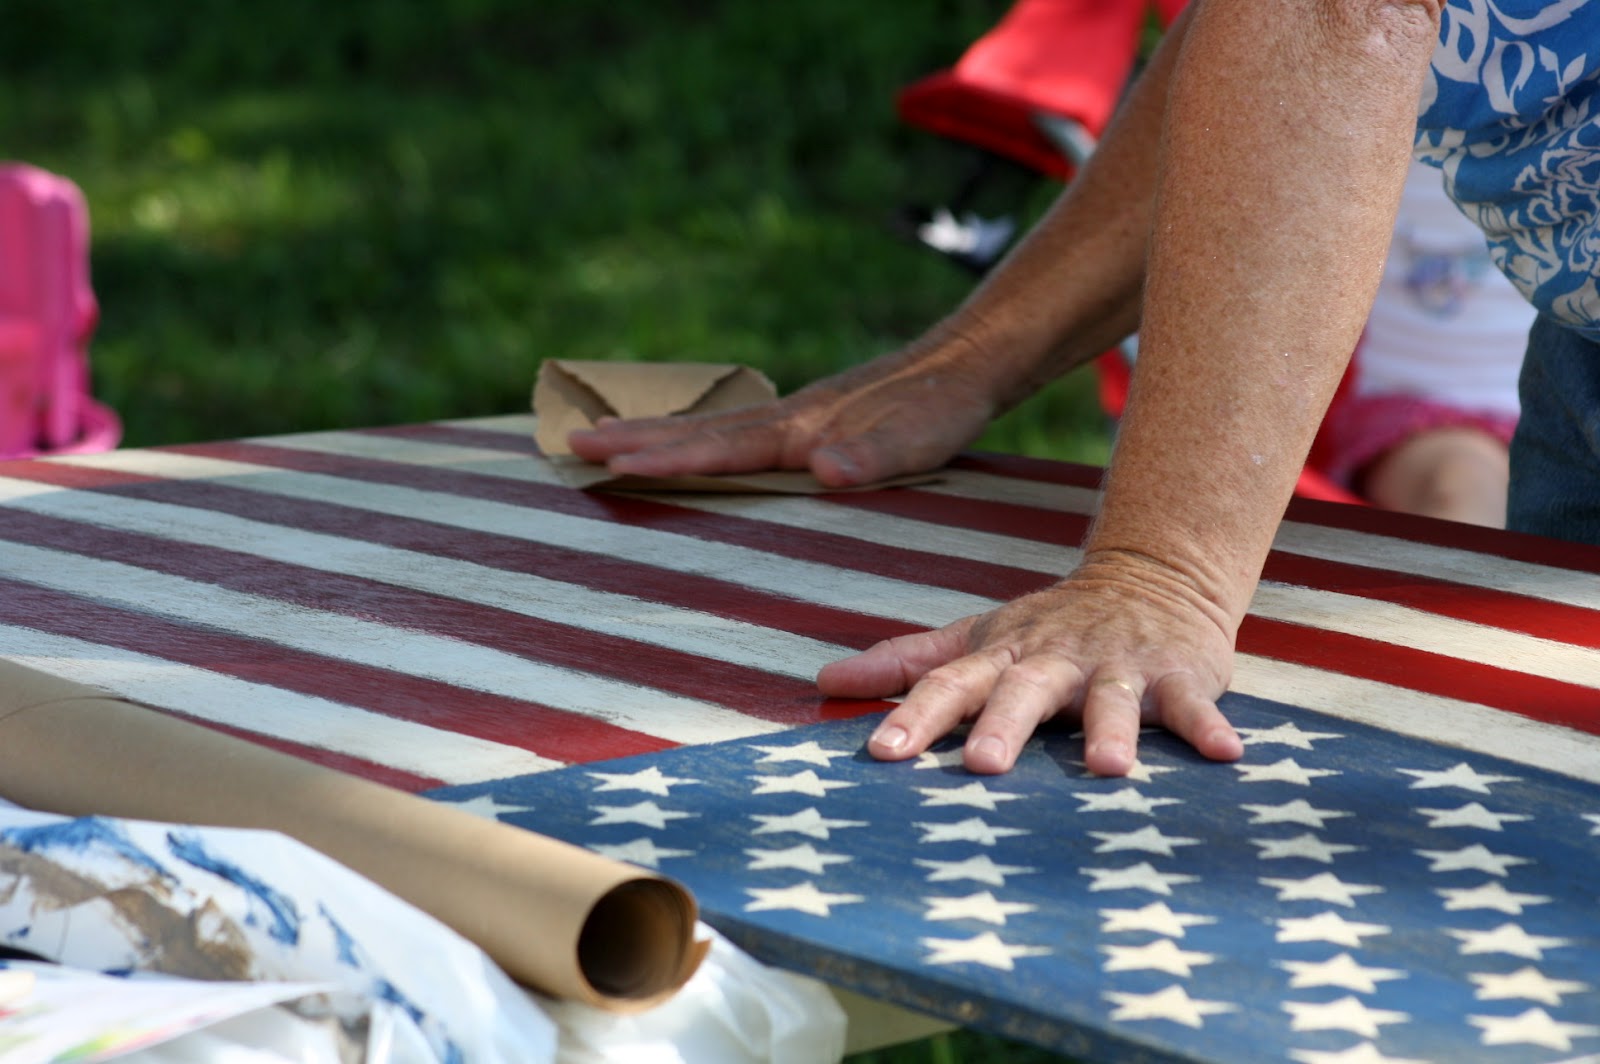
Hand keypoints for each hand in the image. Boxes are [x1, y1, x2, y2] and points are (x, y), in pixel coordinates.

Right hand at [567, 339, 1001, 486]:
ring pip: (709, 426)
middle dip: (633, 440)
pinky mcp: (807, 420)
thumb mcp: (920, 439)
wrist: (969, 359)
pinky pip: (732, 429)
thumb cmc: (944, 408)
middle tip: (568, 443)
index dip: (666, 458)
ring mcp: (793, 415)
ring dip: (653, 435)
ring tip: (600, 439)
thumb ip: (873, 456)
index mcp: (802, 428)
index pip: (721, 447)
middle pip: (696, 430)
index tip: (610, 463)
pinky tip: (685, 444)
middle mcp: (787, 417)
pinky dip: (693, 435)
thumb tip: (823, 472)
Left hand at [819, 551, 1244, 776]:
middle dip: (1004, 727)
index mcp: (1002, 655)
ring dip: (1111, 732)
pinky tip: (1228, 755)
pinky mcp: (1177, 675)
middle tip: (982, 768)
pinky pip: (1194, 705)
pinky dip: (1209, 727)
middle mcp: (1055, 659)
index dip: (914, 716)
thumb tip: (822, 680)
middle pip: (1024, 692)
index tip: (880, 754)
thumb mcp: (976, 637)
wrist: (1151, 573)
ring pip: (1111, 699)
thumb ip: (905, 662)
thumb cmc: (1048, 626)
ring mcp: (1117, 664)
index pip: (949, 684)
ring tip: (1110, 772)